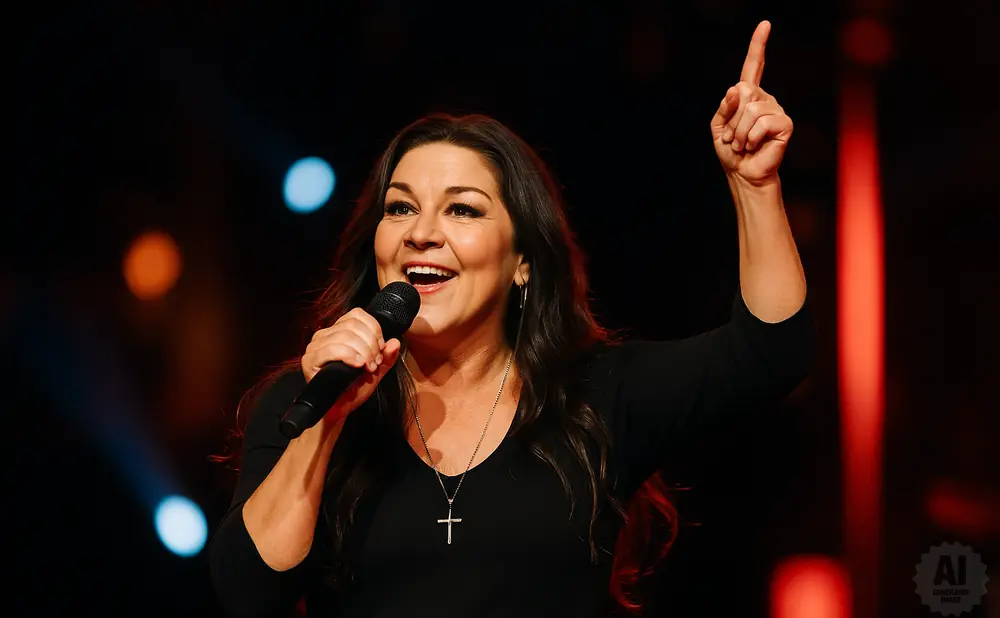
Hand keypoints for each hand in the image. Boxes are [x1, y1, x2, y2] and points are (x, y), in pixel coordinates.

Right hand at [301, 307, 401, 417]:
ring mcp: (315, 346)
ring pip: (344, 336)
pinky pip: (331, 349)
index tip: (380, 349)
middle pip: (353, 325)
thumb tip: (395, 342)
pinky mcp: (310, 360)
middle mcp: (325, 335)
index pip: (357, 315)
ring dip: (363, 352)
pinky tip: (357, 365)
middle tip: (375, 362)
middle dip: (371, 344)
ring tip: (367, 367)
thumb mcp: (375, 371)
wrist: (339, 410)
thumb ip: (386, 357)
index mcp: (339, 331)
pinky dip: (349, 355)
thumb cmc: (353, 389)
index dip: (374, 329)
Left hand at [711, 21, 792, 185]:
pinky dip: (751, 138)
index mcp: (748, 95)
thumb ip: (724, 106)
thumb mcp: (718, 126)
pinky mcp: (785, 123)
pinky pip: (761, 123)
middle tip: (733, 136)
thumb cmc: (731, 150)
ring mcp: (776, 109)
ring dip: (739, 132)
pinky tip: (753, 146)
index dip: (758, 45)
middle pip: (743, 91)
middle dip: (731, 118)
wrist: (743, 173)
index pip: (753, 66)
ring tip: (742, 143)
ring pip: (751, 109)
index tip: (765, 24)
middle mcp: (764, 98)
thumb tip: (737, 88)